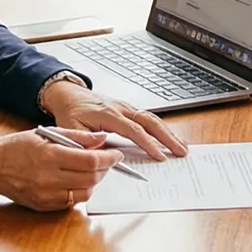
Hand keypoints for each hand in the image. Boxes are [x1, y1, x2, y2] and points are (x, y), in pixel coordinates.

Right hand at [0, 128, 118, 209]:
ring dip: (94, 182)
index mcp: (49, 156)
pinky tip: (76, 180)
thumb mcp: (46, 134)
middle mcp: (48, 178)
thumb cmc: (17, 147)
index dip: (108, 158)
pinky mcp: (44, 206)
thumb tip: (101, 139)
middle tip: (107, 161)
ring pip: (85, 193)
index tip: (116, 154)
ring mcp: (46, 195)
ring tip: (91, 170)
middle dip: (105, 169)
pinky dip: (79, 191)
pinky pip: (72, 202)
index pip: (90, 161)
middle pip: (91, 178)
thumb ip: (76, 137)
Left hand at [41, 78, 187, 160]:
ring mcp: (127, 107)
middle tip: (181, 152)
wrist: (69, 95)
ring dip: (169, 133)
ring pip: (153, 118)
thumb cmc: (70, 112)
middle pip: (150, 121)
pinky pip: (149, 118)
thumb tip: (102, 149)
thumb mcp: (70, 128)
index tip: (159, 156)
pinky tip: (170, 138)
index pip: (133, 130)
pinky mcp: (129, 109)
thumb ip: (85, 140)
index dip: (147, 143)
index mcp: (108, 114)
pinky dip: (162, 129)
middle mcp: (121, 108)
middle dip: (168, 137)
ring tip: (183, 147)